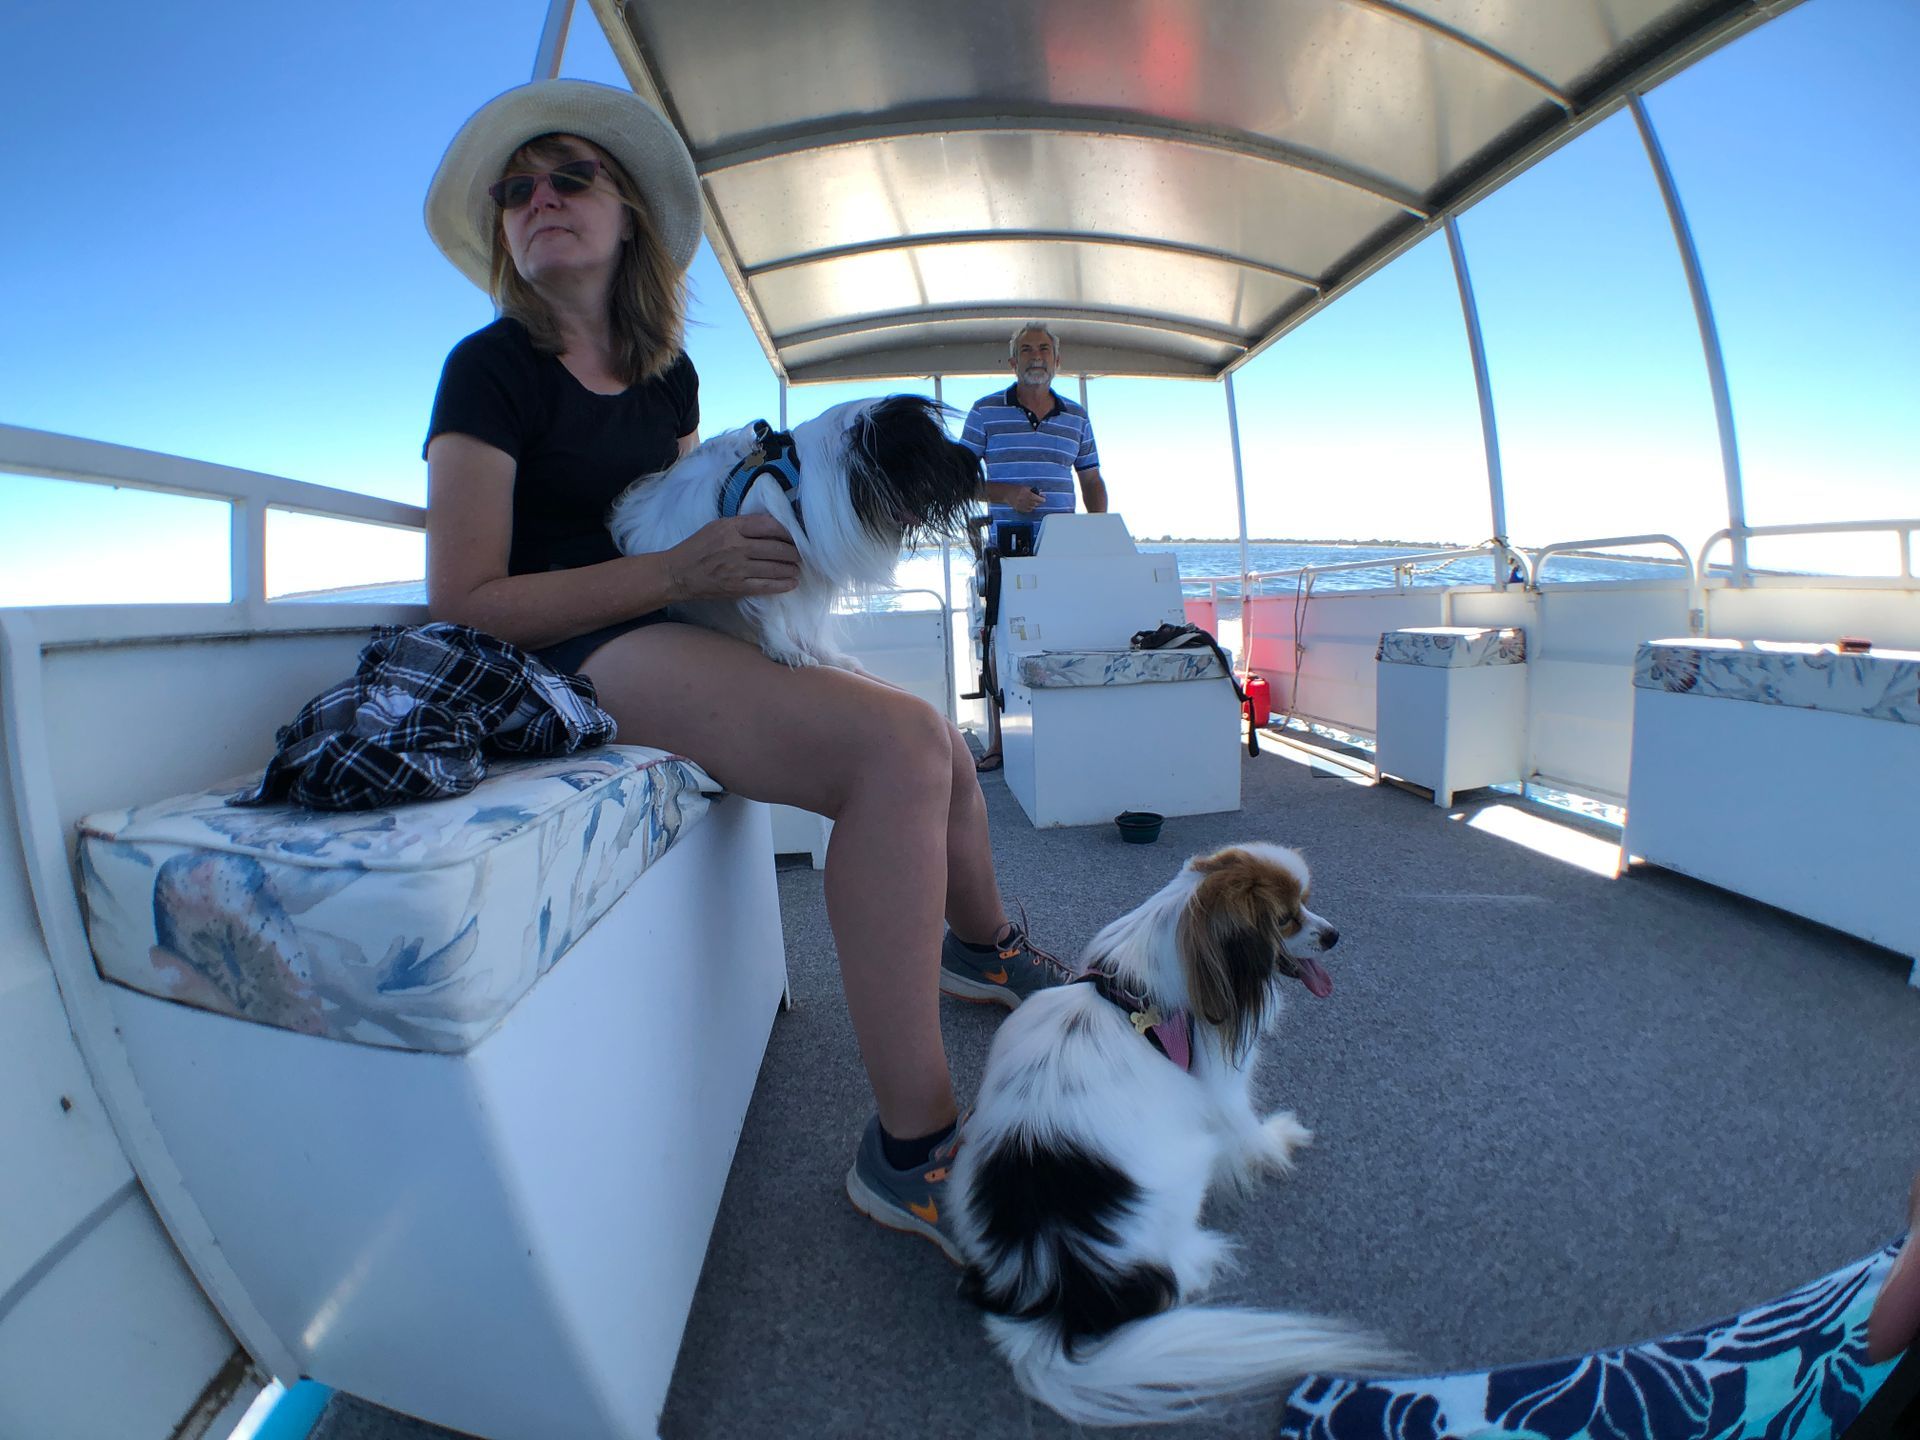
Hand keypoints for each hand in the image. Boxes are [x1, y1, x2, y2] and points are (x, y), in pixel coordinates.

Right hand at [665, 514, 800, 601]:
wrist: (677, 573)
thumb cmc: (697, 547)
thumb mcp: (717, 527)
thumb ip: (742, 525)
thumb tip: (772, 526)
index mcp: (731, 528)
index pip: (769, 525)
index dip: (787, 531)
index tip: (796, 535)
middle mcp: (736, 547)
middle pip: (776, 547)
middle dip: (794, 551)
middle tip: (802, 554)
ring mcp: (737, 569)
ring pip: (775, 567)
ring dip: (791, 568)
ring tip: (799, 567)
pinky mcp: (737, 587)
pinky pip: (766, 586)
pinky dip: (782, 584)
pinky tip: (792, 582)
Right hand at [1009, 486, 1044, 513]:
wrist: (1006, 493)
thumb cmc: (1016, 489)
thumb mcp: (1025, 487)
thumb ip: (1033, 490)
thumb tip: (1041, 492)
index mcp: (1026, 493)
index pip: (1036, 498)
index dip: (1041, 499)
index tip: (1044, 499)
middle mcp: (1024, 499)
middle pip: (1035, 503)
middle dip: (1038, 502)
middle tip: (1039, 500)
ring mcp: (1021, 504)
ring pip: (1032, 507)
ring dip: (1034, 505)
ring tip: (1034, 502)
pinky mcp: (1018, 508)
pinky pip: (1027, 510)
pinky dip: (1030, 508)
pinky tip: (1029, 506)